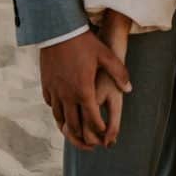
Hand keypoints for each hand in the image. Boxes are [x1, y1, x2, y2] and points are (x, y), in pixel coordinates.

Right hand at [40, 29, 131, 151]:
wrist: (59, 30)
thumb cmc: (85, 42)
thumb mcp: (106, 55)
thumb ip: (119, 73)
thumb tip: (129, 89)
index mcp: (84, 91)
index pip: (93, 119)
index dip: (100, 130)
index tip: (104, 135)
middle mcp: (67, 95)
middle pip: (74, 125)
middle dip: (83, 138)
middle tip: (90, 144)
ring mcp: (55, 91)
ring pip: (59, 118)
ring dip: (68, 129)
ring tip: (76, 134)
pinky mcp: (46, 85)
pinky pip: (51, 105)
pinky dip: (58, 112)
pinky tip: (63, 112)